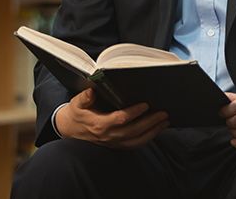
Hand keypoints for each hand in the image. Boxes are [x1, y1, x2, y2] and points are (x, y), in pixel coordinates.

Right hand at [54, 89, 168, 148]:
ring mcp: (114, 142)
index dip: (133, 112)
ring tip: (165, 121)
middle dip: (150, 122)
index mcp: (99, 124)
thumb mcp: (76, 104)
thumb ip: (84, 98)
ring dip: (153, 131)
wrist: (70, 130)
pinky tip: (157, 130)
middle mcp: (109, 136)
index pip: (120, 119)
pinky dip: (148, 138)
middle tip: (163, 113)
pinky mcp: (117, 145)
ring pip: (137, 140)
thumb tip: (91, 91)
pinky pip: (135, 144)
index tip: (145, 104)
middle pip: (134, 131)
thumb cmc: (76, 114)